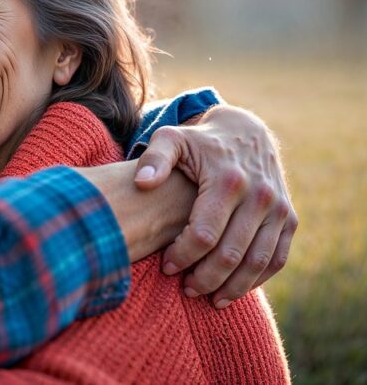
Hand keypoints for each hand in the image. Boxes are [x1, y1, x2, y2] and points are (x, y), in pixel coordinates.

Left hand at [134, 104, 295, 307]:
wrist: (245, 131)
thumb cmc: (199, 141)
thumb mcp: (171, 138)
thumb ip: (154, 158)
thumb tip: (142, 183)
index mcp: (227, 181)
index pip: (204, 235)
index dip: (183, 256)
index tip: (166, 266)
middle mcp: (259, 196)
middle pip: (230, 254)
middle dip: (205, 278)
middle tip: (185, 289)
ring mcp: (278, 209)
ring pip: (257, 263)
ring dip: (233, 288)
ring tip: (209, 299)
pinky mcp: (289, 218)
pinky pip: (277, 259)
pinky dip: (257, 279)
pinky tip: (234, 290)